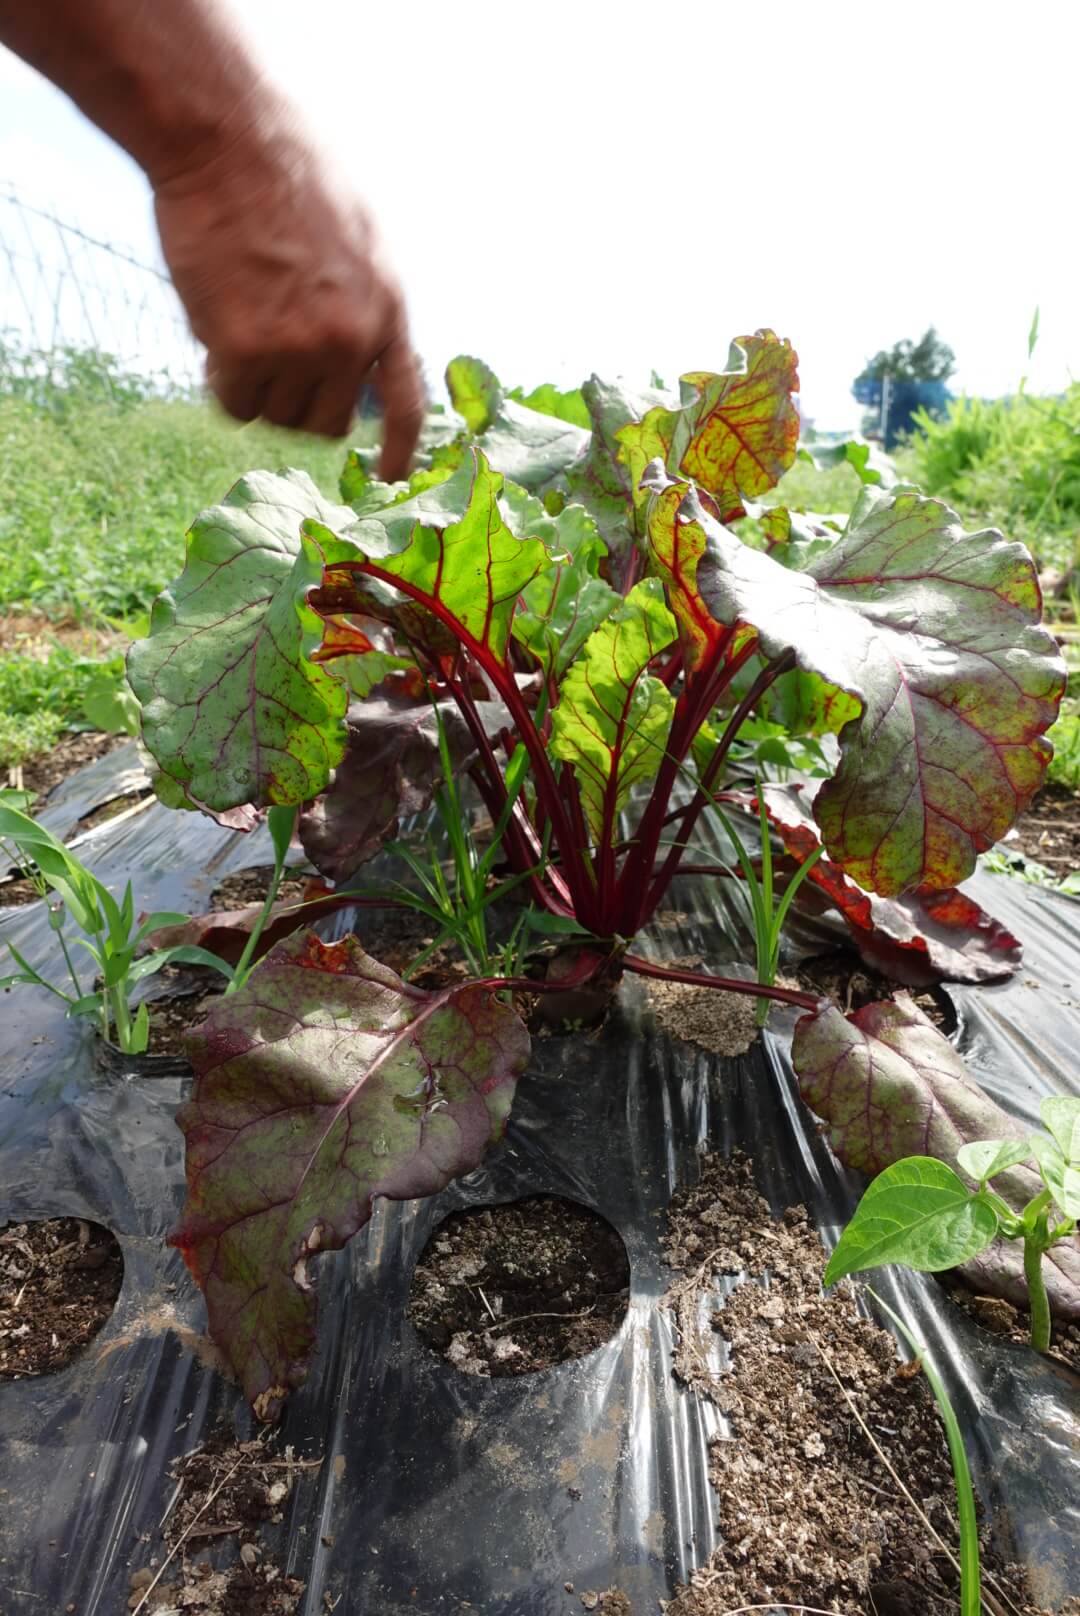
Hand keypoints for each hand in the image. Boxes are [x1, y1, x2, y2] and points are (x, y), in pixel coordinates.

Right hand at [153, 104, 422, 475]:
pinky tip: (215, 327)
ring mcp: (301, 349)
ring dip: (255, 386)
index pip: (405, 404)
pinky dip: (221, 381)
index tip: (388, 477)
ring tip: (239, 320)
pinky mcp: (246, 350)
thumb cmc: (286, 173)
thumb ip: (362, 302)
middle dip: (296, 403)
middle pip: (326, 423)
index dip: (398, 448)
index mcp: (388, 310)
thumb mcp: (358, 236)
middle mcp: (352, 340)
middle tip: (266, 359)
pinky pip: (235, 404)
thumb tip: (353, 360)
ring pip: (276, 415)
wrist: (230, 140)